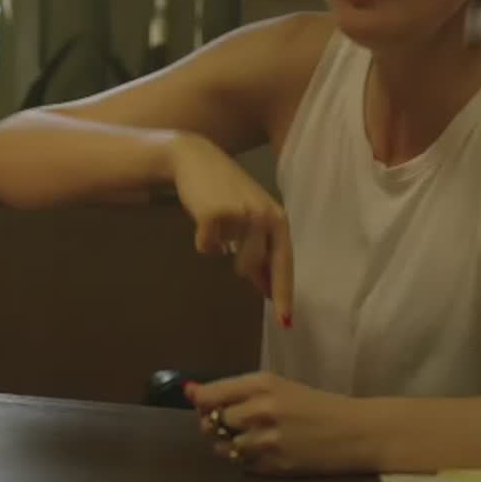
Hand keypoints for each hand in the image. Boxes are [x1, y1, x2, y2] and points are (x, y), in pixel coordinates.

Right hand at [166, 133, 293, 326]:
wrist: (195, 159)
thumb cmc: (225, 192)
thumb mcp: (250, 219)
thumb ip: (261, 251)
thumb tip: (267, 289)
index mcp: (278, 219)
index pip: (284, 263)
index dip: (284, 294)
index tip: (285, 322)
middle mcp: (265, 216)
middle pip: (255, 266)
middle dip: (241, 265)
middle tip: (229, 238)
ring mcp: (241, 214)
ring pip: (233, 261)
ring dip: (222, 249)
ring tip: (219, 225)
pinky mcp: (215, 215)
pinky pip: (207, 248)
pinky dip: (202, 240)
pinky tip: (203, 218)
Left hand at [185, 372, 372, 475]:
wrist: (354, 432)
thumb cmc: (315, 404)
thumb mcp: (277, 386)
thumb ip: (234, 390)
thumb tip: (190, 392)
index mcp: (263, 384)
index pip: (210, 395)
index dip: (201, 402)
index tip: (205, 404)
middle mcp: (261, 410)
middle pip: (212, 422)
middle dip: (214, 424)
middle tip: (229, 422)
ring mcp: (266, 441)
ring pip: (223, 447)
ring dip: (227, 444)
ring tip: (247, 437)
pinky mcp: (273, 466)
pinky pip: (241, 465)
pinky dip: (244, 459)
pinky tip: (261, 450)